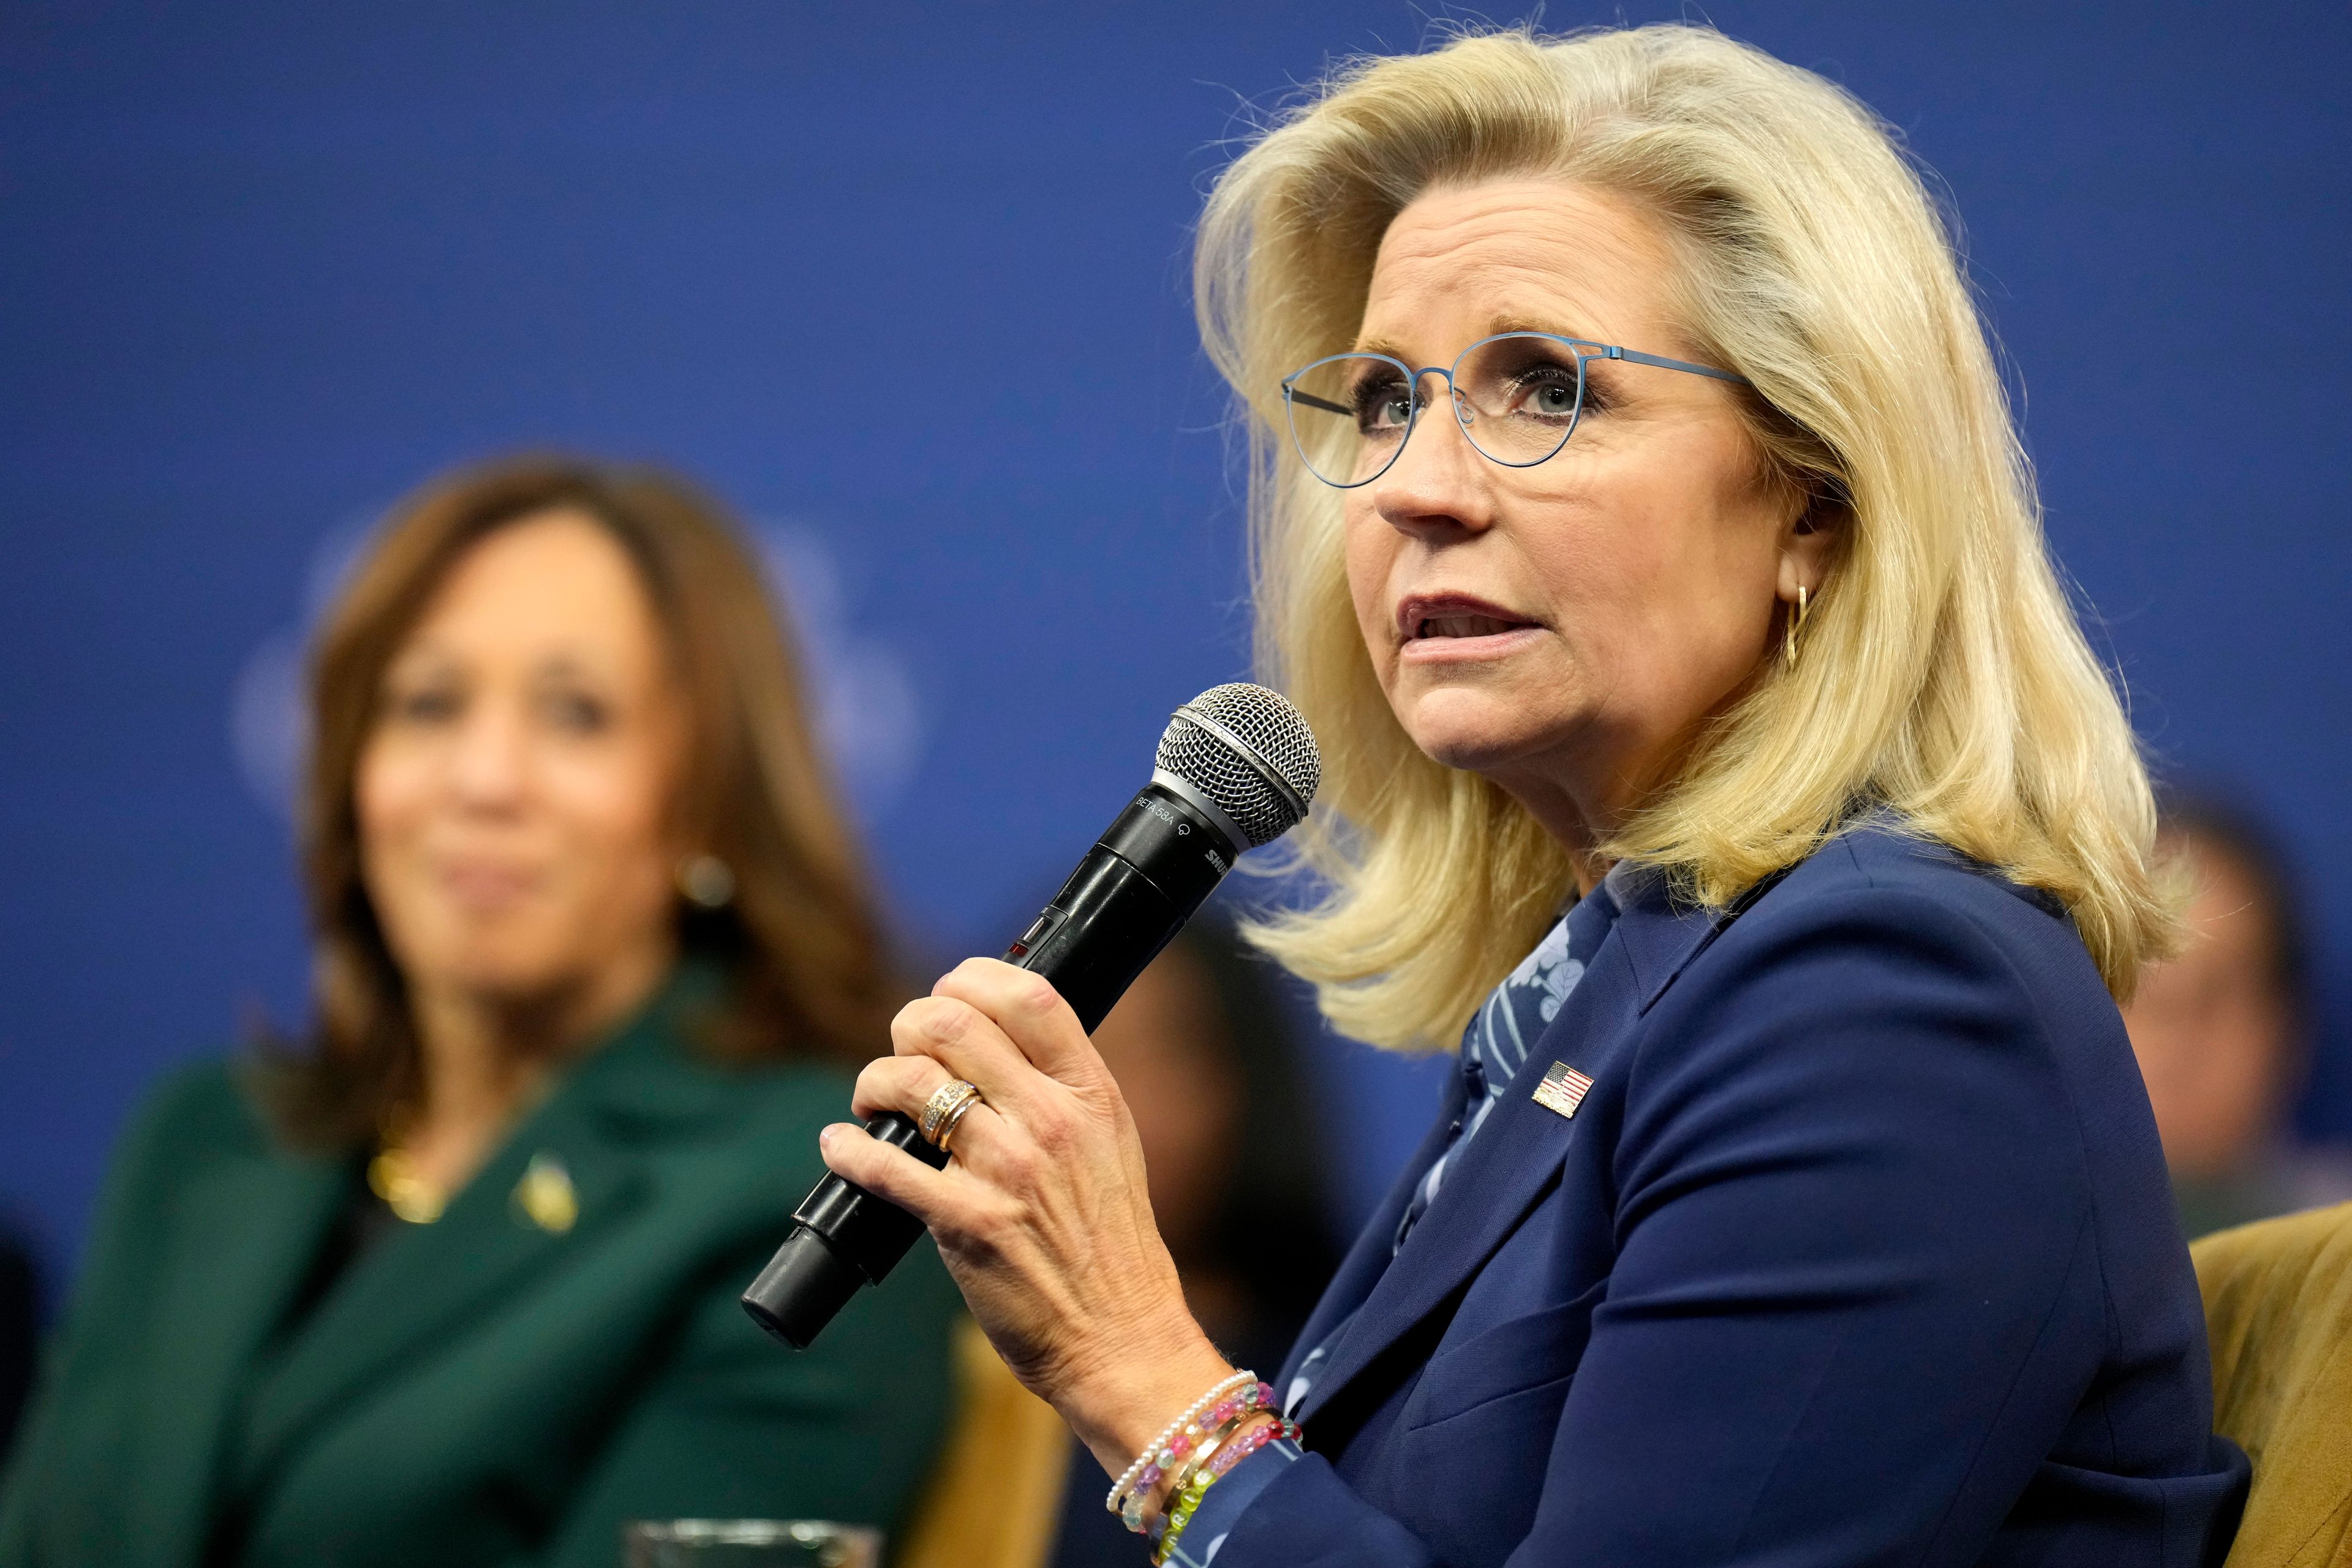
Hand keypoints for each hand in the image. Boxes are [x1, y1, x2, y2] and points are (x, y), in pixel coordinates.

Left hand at [818, 957, 1237, 1475]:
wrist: (1122, 1338)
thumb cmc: (1112, 1245)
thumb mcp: (1110, 1145)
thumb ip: (1062, 1090)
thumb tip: (994, 1043)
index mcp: (1091, 1095)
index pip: (1028, 996)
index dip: (972, 978)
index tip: (948, 992)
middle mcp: (1049, 1122)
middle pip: (953, 1024)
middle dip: (910, 1025)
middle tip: (903, 1050)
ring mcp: (1006, 1171)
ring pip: (912, 1084)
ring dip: (875, 1082)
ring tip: (872, 1101)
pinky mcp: (965, 1224)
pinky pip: (883, 1167)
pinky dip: (847, 1149)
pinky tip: (839, 1145)